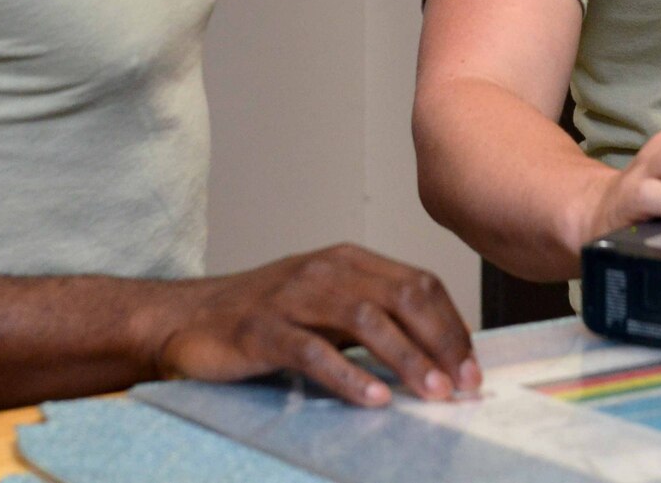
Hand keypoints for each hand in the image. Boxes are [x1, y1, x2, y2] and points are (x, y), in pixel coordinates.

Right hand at [151, 244, 477, 406]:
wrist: (187, 318)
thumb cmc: (265, 317)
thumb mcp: (327, 307)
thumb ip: (375, 318)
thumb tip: (438, 354)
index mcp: (349, 260)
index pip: (419, 284)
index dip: (452, 326)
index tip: (472, 368)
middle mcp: (326, 269)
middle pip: (402, 297)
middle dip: (440, 342)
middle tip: (463, 385)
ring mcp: (293, 297)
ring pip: (366, 319)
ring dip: (406, 359)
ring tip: (432, 394)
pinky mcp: (262, 329)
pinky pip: (313, 351)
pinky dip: (349, 375)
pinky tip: (373, 399)